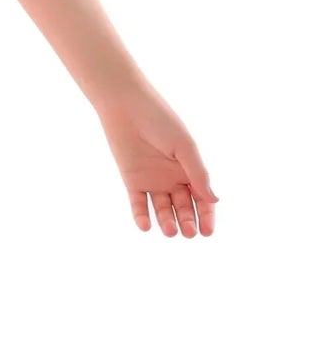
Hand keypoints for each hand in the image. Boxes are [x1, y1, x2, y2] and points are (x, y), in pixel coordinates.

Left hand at [95, 84, 220, 235]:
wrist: (126, 107)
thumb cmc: (160, 121)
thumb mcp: (184, 147)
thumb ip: (198, 173)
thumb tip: (216, 199)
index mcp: (190, 169)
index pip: (202, 198)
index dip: (206, 215)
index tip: (207, 232)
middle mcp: (173, 178)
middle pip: (183, 207)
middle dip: (187, 221)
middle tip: (189, 233)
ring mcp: (153, 181)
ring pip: (162, 209)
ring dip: (167, 221)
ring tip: (171, 231)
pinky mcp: (132, 181)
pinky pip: (138, 204)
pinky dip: (141, 216)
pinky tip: (146, 226)